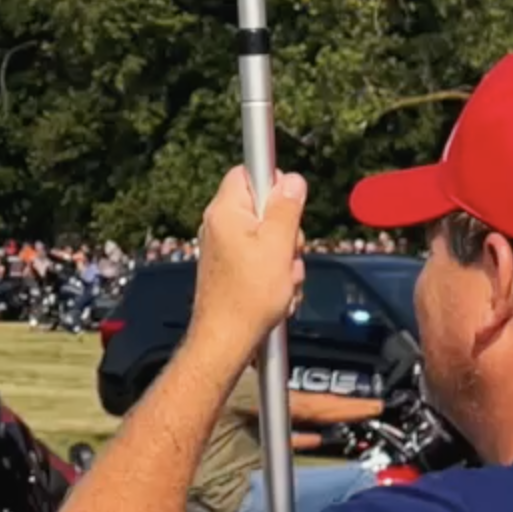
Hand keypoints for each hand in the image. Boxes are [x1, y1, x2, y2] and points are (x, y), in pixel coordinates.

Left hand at [189, 166, 310, 347]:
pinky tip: (277, 291)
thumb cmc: (247, 297)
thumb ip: (287, 207)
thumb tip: (292, 179)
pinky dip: (274, 273)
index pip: (248, 173)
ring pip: (268, 237)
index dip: (273, 184)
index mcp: (226, 211)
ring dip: (284, 257)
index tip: (287, 205)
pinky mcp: (231, 267)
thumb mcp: (279, 244)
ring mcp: (224, 247)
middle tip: (288, 251)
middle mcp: (220, 225)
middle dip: (286, 230)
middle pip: (264, 208)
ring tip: (282, 279)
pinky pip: (262, 259)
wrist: (226, 339)